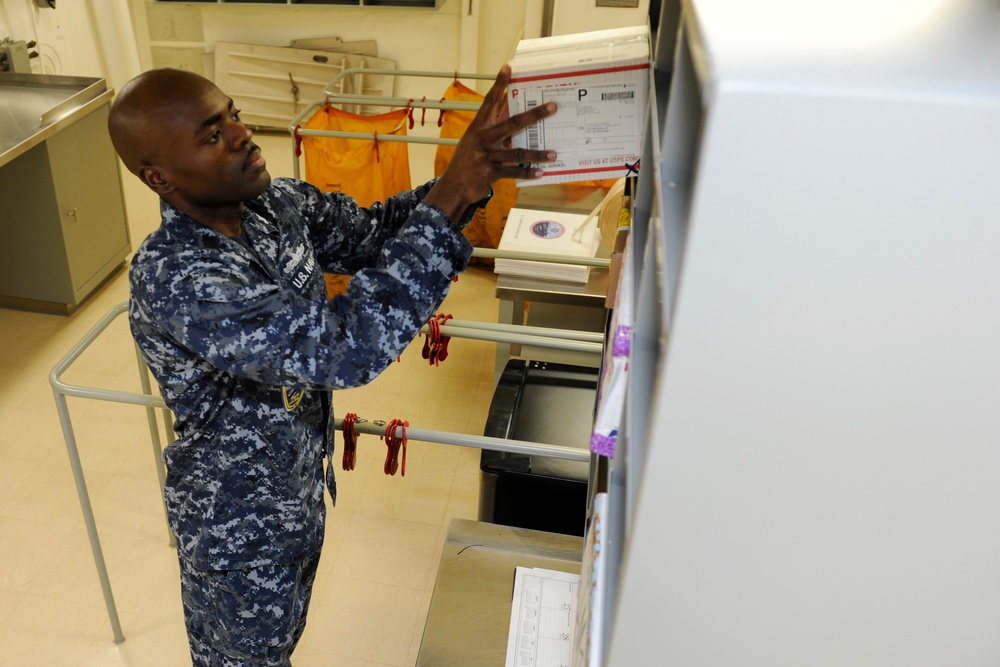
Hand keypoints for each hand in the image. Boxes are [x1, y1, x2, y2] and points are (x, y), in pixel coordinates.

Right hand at [425, 65, 557, 221]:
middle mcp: (483, 138)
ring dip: (537, 154)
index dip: (499, 84)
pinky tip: (540, 172)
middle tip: (552, 106)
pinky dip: (528, 173)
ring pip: (517, 152)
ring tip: (553, 154)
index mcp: (478, 127)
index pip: (490, 101)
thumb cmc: (467, 162)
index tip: (508, 67)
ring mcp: (486, 156)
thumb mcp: (474, 142)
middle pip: (513, 122)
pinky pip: (514, 172)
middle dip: (535, 114)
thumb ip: (493, 130)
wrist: (454, 186)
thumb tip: (515, 120)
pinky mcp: (490, 173)